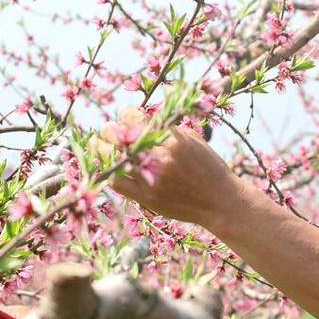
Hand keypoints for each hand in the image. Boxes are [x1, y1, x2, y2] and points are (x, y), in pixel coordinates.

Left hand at [109, 123, 242, 227]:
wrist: (220, 202)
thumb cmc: (210, 168)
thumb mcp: (195, 140)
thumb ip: (170, 129)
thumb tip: (145, 118)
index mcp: (173, 140)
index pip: (137, 120)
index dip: (126, 115)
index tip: (126, 116)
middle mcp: (161, 158)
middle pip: (121, 138)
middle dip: (110, 131)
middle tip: (108, 129)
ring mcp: (153, 179)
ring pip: (114, 160)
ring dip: (102, 149)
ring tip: (98, 144)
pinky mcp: (148, 198)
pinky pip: (118, 184)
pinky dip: (109, 173)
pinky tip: (107, 167)